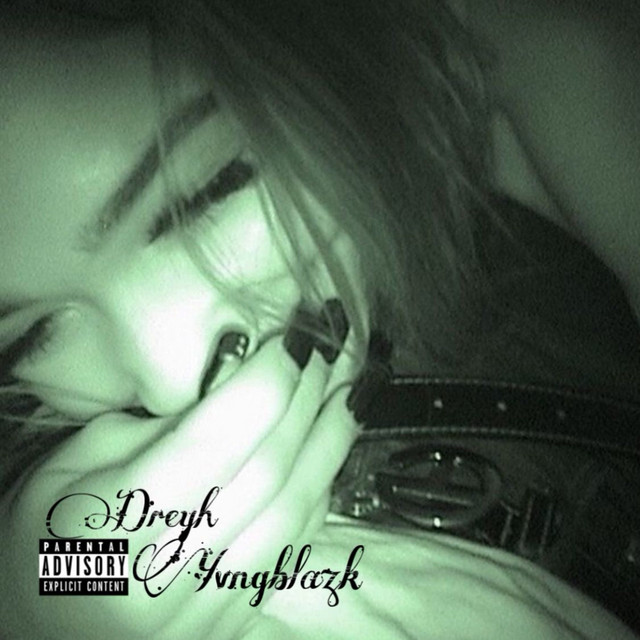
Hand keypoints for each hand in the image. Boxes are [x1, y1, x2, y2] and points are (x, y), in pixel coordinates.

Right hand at [0, 319, 359, 639]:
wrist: (45, 631)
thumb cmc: (48, 536)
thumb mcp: (70, 467)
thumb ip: (155, 430)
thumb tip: (235, 388)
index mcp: (115, 525)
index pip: (215, 439)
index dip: (267, 379)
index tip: (294, 336)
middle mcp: (168, 574)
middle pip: (268, 469)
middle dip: (307, 397)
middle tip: (327, 348)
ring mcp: (209, 606)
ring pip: (296, 509)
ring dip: (332, 440)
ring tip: (351, 390)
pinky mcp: (234, 617)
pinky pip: (296, 544)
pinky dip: (321, 488)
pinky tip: (328, 447)